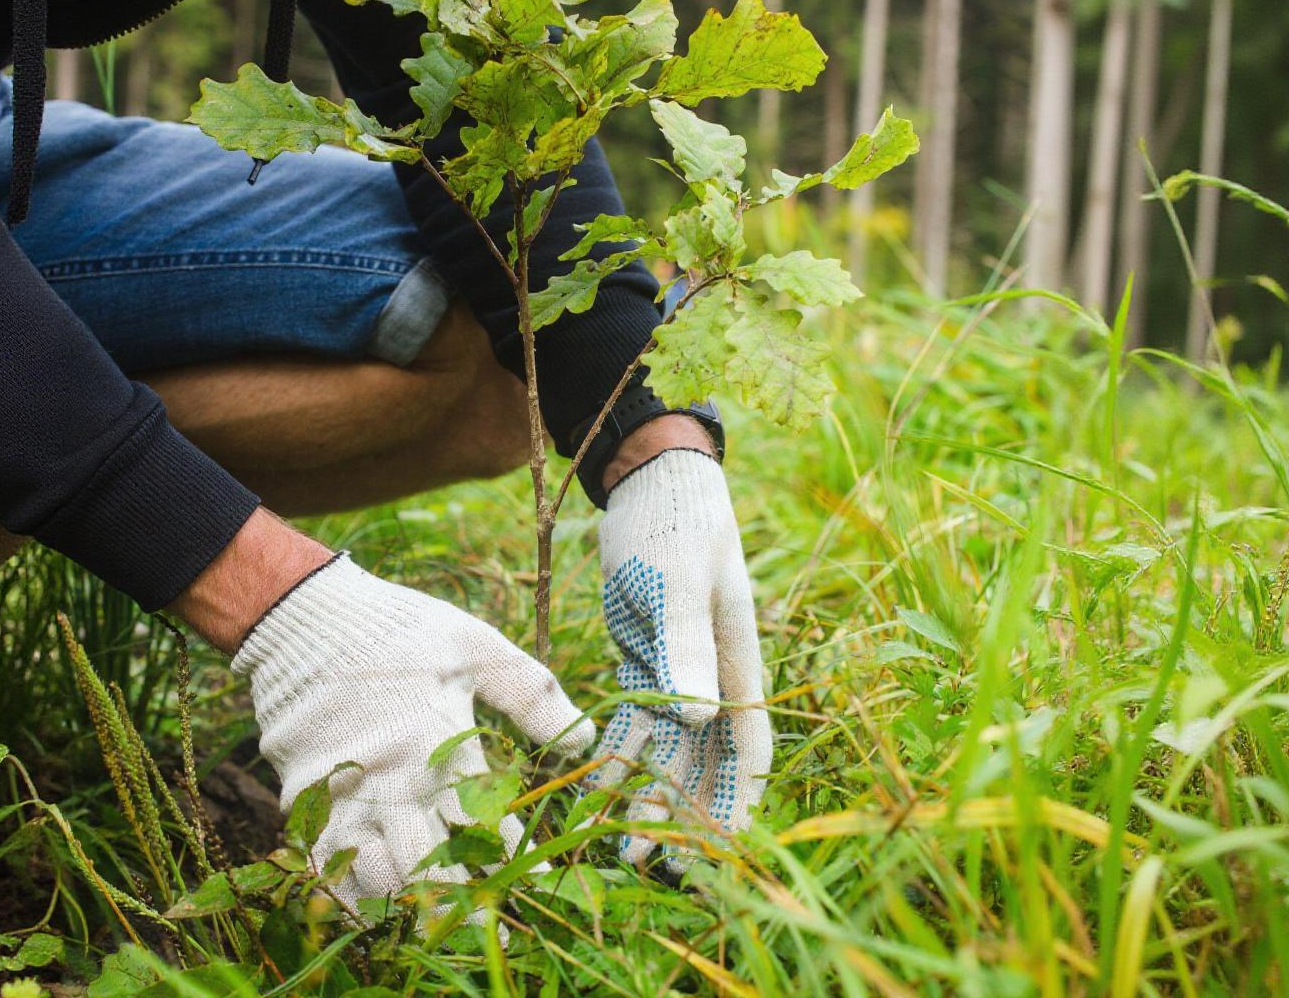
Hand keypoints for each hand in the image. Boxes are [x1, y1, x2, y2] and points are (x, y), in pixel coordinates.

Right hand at [230, 555, 594, 917]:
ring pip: (380, 877)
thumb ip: (531, 693)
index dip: (515, 860)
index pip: (486, 824)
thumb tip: (583, 739)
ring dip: (411, 898)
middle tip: (491, 916)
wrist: (302, 615)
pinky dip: (354, 888)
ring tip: (438, 912)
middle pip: (434, 867)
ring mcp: (344, 795)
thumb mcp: (475, 645)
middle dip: (467, 898)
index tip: (536, 883)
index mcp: (441, 744)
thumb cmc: (399, 629)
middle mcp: (393, 780)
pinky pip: (329, 864)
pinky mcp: (305, 798)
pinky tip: (377, 897)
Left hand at [587, 448, 771, 867]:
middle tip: (649, 861)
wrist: (648, 481)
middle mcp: (712, 674)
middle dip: (685, 814)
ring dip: (649, 795)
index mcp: (735, 659)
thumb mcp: (678, 581)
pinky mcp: (643, 658)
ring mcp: (678, 668)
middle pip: (706, 761)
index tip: (723, 851)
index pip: (747, 745)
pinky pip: (635, 721)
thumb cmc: (674, 523)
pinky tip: (594, 789)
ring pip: (668, 749)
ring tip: (619, 842)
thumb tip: (697, 718)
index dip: (738, 799)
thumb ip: (687, 645)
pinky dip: (619, 756)